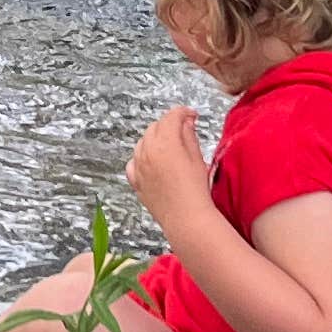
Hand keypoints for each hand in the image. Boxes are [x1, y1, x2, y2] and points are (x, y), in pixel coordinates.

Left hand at [127, 104, 214, 229]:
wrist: (186, 219)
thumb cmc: (195, 191)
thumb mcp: (197, 158)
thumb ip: (188, 136)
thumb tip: (186, 122)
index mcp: (165, 143)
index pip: (171, 117)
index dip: (183, 112)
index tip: (191, 115)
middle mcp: (147, 152)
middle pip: (155, 127)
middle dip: (169, 124)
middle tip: (183, 129)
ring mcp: (138, 166)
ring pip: (143, 142)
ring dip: (155, 138)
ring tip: (170, 146)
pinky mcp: (135, 180)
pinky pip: (134, 162)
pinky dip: (142, 157)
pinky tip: (152, 161)